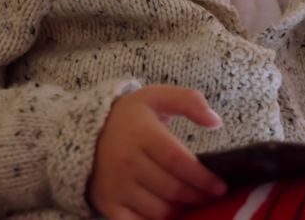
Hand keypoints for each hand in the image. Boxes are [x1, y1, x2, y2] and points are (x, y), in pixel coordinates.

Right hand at [89, 85, 228, 219]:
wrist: (85, 133)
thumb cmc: (130, 117)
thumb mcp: (156, 97)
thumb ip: (189, 101)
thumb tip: (216, 121)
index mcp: (141, 134)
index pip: (178, 161)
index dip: (202, 178)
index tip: (220, 186)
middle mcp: (127, 161)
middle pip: (172, 190)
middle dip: (197, 196)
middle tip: (210, 196)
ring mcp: (116, 186)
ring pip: (160, 211)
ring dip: (181, 211)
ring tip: (190, 203)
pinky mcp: (108, 204)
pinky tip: (169, 215)